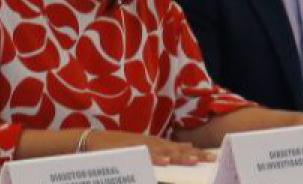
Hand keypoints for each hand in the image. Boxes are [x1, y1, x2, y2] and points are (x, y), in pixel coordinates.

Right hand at [85, 130, 213, 166]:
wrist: (91, 141)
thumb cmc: (116, 147)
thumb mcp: (140, 147)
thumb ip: (161, 149)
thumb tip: (182, 150)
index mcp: (153, 144)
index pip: (177, 148)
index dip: (194, 152)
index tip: (210, 156)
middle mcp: (149, 143)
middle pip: (175, 149)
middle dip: (193, 154)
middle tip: (210, 158)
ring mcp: (139, 146)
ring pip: (163, 151)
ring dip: (178, 155)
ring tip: (194, 160)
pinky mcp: (128, 149)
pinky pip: (144, 155)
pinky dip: (155, 157)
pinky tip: (166, 161)